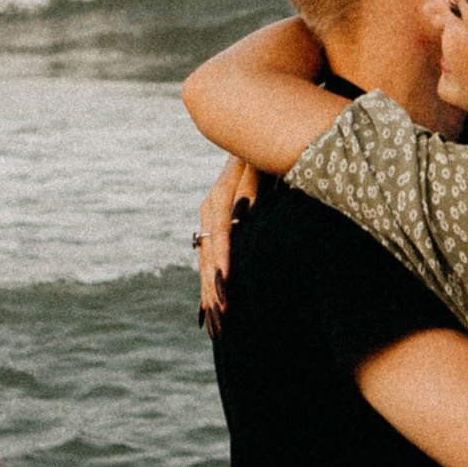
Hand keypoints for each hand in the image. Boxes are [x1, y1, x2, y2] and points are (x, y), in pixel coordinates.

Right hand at [196, 154, 258, 336]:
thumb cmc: (261, 152)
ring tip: (214, 323)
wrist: (254, 143)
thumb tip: (241, 212)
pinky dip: (209, 285)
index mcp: (220, 197)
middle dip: (213, 286)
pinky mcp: (215, 227)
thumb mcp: (258, 163)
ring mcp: (210, 220)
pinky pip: (209, 260)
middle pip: (208, 253)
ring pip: (205, 262)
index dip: (222, 260)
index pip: (219, 234)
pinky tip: (208, 309)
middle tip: (221, 316)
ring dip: (209, 292)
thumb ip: (249, 185)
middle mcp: (210, 210)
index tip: (225, 285)